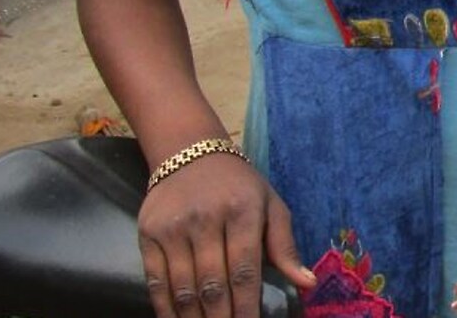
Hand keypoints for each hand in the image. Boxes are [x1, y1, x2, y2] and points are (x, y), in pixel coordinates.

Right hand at [138, 149, 313, 317]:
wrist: (190, 153)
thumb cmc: (240, 186)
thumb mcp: (271, 206)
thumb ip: (285, 247)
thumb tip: (308, 283)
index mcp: (243, 212)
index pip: (245, 271)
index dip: (246, 308)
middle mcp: (206, 220)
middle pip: (213, 285)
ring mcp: (174, 228)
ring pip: (183, 288)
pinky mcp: (148, 234)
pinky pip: (155, 281)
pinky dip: (165, 309)